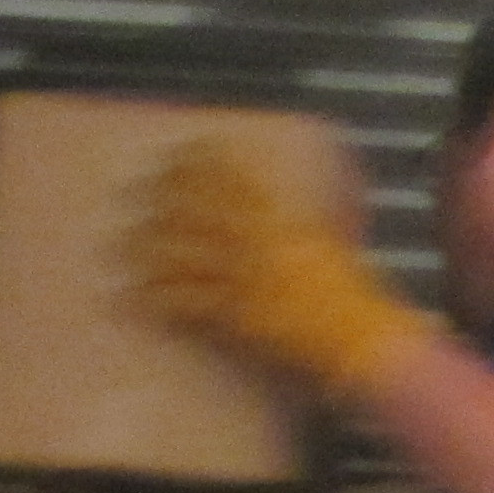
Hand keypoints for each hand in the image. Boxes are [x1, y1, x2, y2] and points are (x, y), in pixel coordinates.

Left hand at [120, 138, 432, 399]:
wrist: (368, 344)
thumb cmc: (360, 301)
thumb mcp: (338, 248)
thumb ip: (311, 230)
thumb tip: (297, 221)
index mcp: (289, 221)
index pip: (238, 179)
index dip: (205, 162)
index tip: (183, 148)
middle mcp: (262, 245)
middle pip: (201, 208)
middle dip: (166, 196)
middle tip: (137, 188)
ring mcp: (249, 281)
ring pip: (185, 252)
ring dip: (151, 247)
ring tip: (125, 245)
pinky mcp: (239, 319)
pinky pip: (189, 302)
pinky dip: (160, 298)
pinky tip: (138, 296)